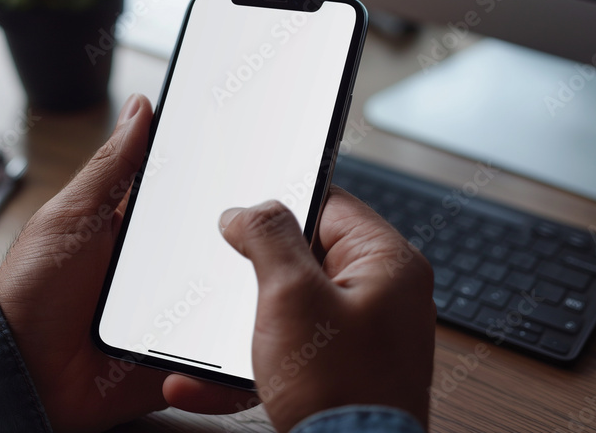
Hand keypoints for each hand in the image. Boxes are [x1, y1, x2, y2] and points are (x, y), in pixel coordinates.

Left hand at [0, 94, 247, 431]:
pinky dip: (234, 346)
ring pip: (232, 300)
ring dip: (249, 293)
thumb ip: (110, 167)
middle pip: (223, 250)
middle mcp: (161, 272)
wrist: (18, 373)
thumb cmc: (32, 290)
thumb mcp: (71, 216)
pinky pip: (219, 355)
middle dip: (252, 243)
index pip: (194, 201)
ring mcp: (172, 317)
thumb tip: (140, 108)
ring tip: (280, 280)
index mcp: (138, 231)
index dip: (227, 187)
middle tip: (285, 229)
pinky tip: (252, 330)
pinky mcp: (177, 360)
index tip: (266, 164)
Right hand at [218, 191, 435, 431]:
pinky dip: (253, 361)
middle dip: (257, 273)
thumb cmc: (341, 391)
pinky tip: (208, 382)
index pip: (330, 205)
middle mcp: (383, 295)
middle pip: (306, 257)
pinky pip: (291, 349)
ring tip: (212, 339)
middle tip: (227, 278)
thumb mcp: (292, 295)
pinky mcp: (343, 370)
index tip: (243, 215)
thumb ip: (269, 238)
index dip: (282, 204)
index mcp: (388, 263)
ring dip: (245, 324)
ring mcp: (363, 335)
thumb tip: (249, 211)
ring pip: (291, 308)